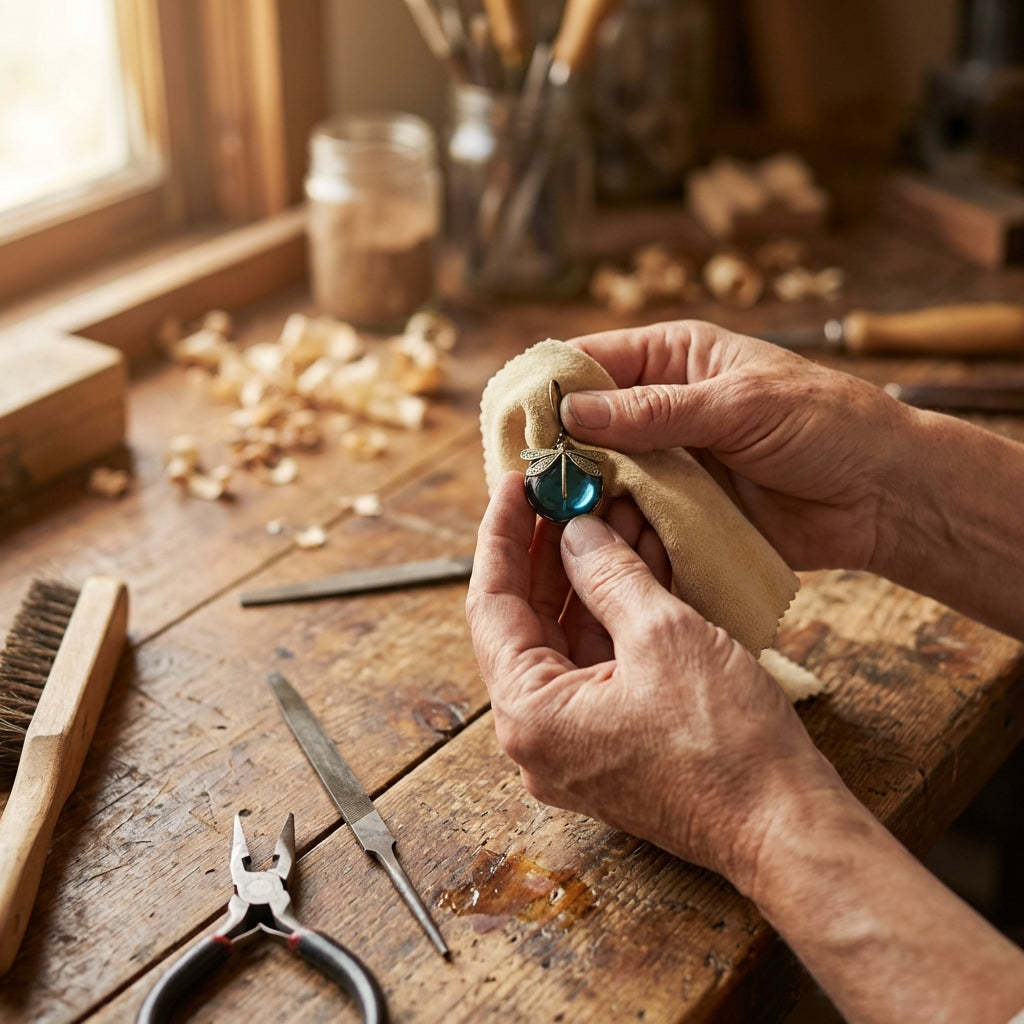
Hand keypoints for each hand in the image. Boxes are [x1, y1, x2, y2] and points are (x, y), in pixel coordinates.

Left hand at [466, 472, 842, 887]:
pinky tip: (636, 561)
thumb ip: (609, 575)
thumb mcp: (663, 636)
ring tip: (610, 512)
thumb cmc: (726, 746)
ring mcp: (575, 742)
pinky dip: (614, 613)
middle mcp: (539, 734)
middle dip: (550, 550)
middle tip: (563, 493)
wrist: (786, 826)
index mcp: (530, 713)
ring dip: (589, 576)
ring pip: (567, 637)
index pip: (491, 603)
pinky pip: (599, 661)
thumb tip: (576, 532)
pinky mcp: (612, 742)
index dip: (502, 536)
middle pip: (527, 619)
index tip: (514, 484)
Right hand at [560, 320, 907, 572]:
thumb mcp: (740, 404)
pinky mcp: (684, 511)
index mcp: (674, 359)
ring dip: (592, 500)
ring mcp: (672, 463)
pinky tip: (613, 546)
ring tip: (577, 520)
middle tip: (534, 484)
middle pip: (589, 427)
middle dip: (564, 454)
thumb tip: (574, 412)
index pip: (592, 362)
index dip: (551, 388)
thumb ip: (656, 411)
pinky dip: (622, 532)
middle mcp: (662, 409)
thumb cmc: (827, 424)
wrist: (885, 495)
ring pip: (606, 479)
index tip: (515, 421)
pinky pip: (637, 519)